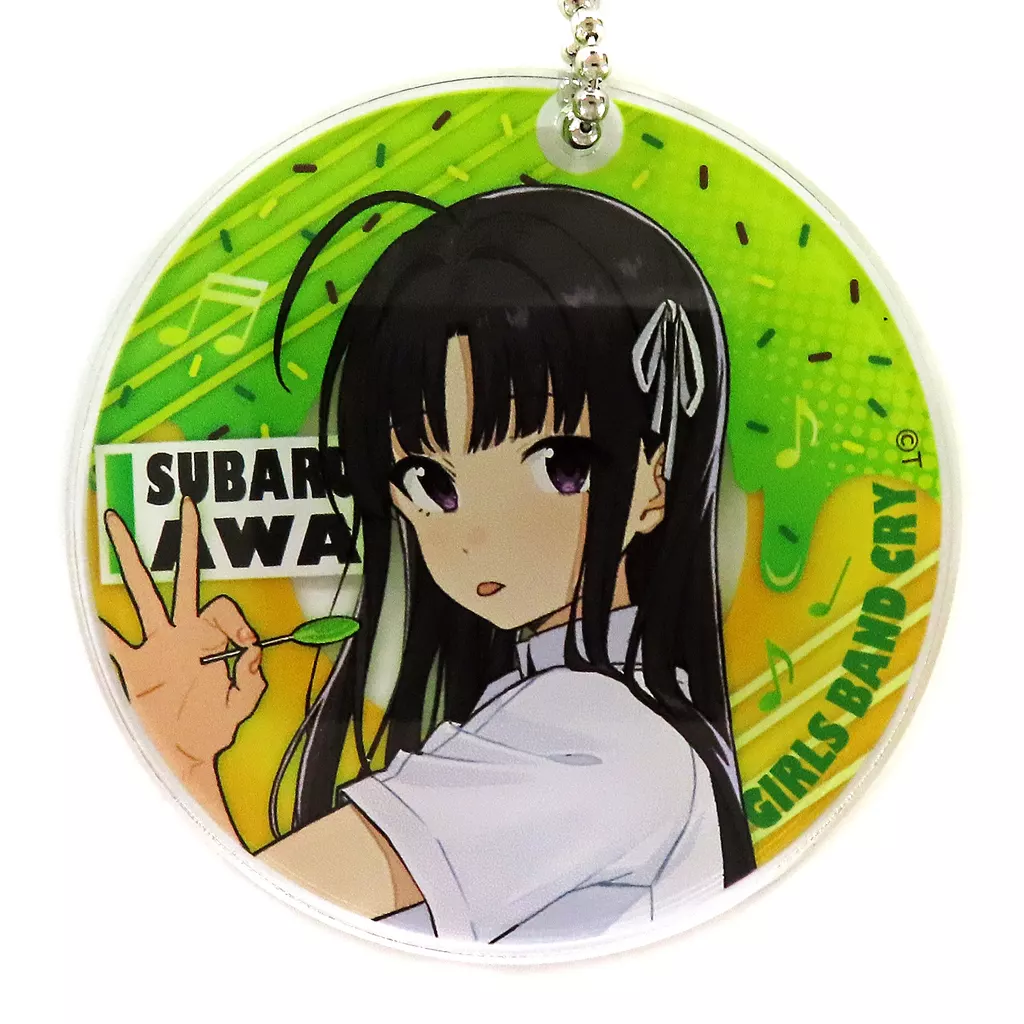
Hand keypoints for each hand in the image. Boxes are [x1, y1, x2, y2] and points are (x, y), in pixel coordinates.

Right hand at [101, 497, 267, 787]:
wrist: (193, 752)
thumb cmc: (220, 724)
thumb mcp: (246, 703)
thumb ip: (254, 680)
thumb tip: (251, 654)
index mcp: (213, 637)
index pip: (223, 606)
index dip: (236, 620)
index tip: (247, 644)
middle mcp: (184, 632)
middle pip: (182, 578)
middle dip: (185, 542)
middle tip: (188, 502)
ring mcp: (157, 645)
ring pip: (143, 595)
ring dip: (132, 561)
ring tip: (115, 524)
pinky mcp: (137, 669)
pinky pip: (115, 645)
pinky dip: (103, 631)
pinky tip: (90, 611)